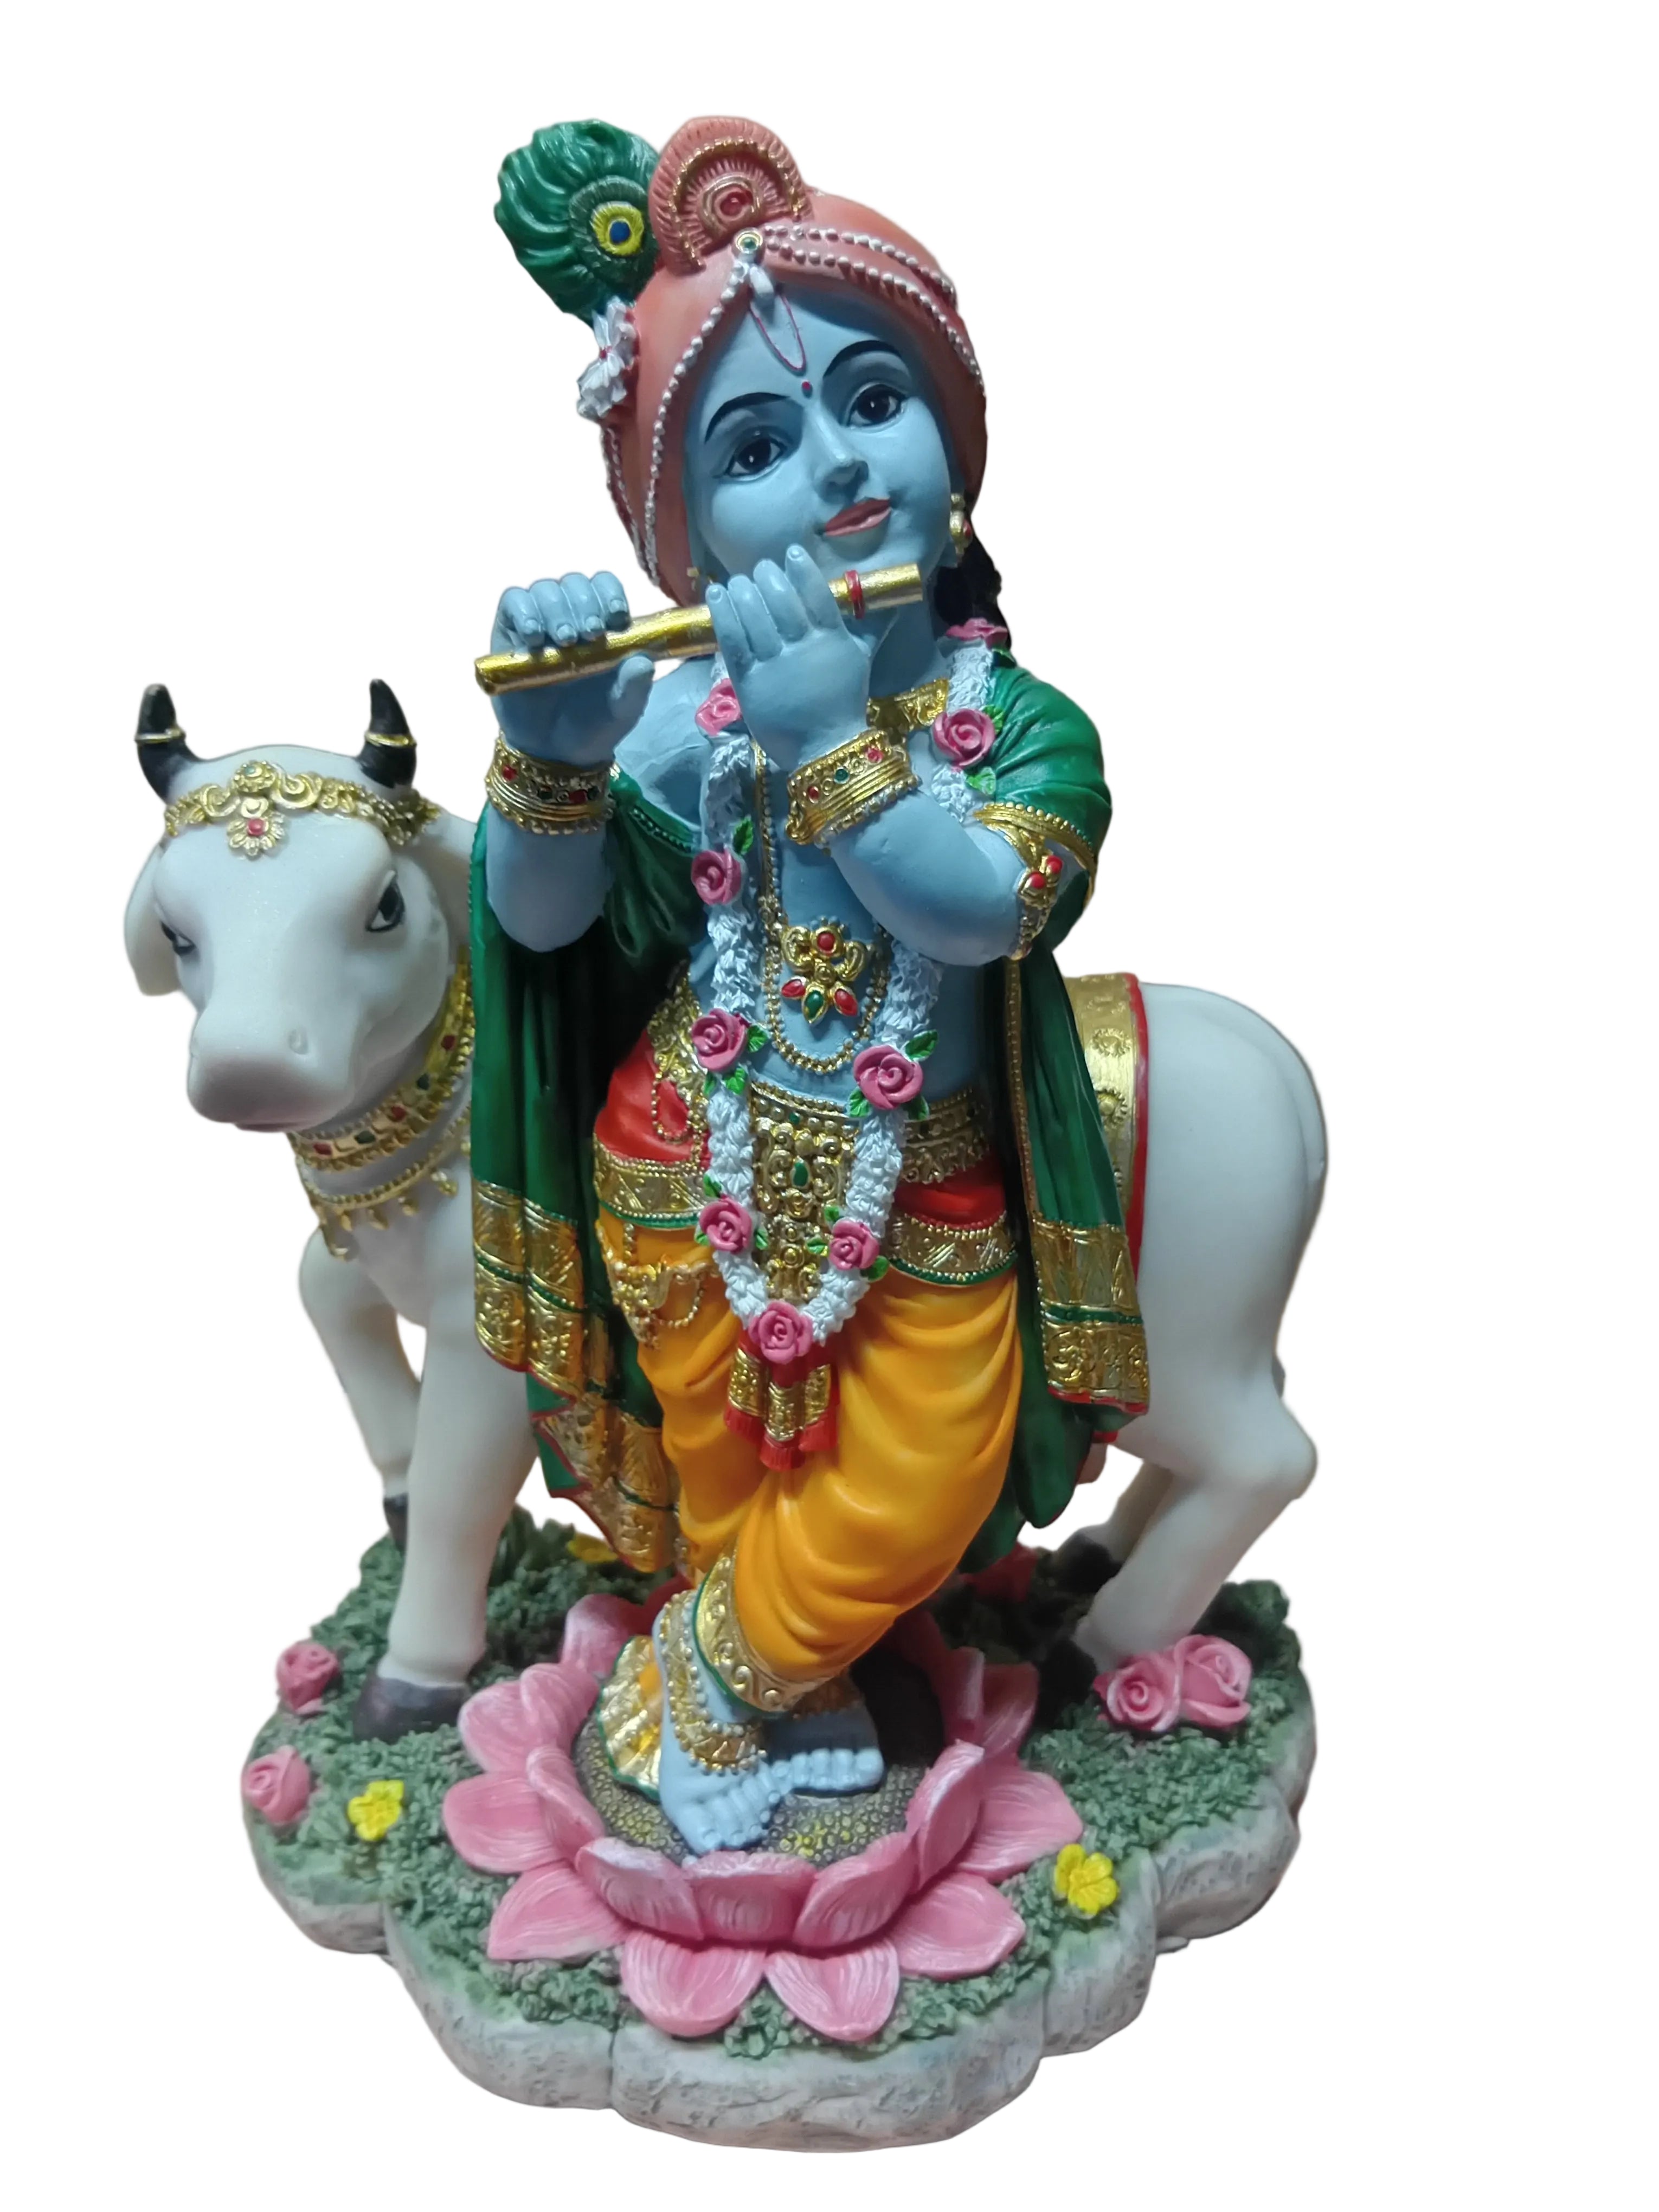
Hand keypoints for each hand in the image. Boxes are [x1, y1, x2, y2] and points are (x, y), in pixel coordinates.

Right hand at [490, 571, 651, 763]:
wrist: (555, 750)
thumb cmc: (595, 723)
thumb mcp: (623, 710)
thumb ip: (635, 686)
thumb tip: (645, 661)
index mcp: (604, 624)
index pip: (605, 586)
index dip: (609, 594)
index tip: (615, 617)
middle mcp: (572, 615)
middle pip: (576, 584)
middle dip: (584, 604)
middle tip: (589, 635)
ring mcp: (540, 620)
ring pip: (546, 589)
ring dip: (556, 609)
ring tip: (563, 641)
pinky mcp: (510, 630)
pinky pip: (513, 601)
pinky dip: (524, 612)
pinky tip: (534, 637)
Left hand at [706, 546, 872, 771]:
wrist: (825, 749)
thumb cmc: (843, 701)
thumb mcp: (861, 660)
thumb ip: (870, 627)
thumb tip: (893, 600)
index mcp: (832, 640)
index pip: (816, 595)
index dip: (802, 570)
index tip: (791, 552)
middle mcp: (803, 648)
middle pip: (781, 601)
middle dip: (767, 577)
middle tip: (759, 569)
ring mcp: (775, 665)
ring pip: (755, 617)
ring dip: (742, 591)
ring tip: (735, 580)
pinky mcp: (750, 682)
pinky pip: (734, 640)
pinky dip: (724, 614)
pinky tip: (717, 594)